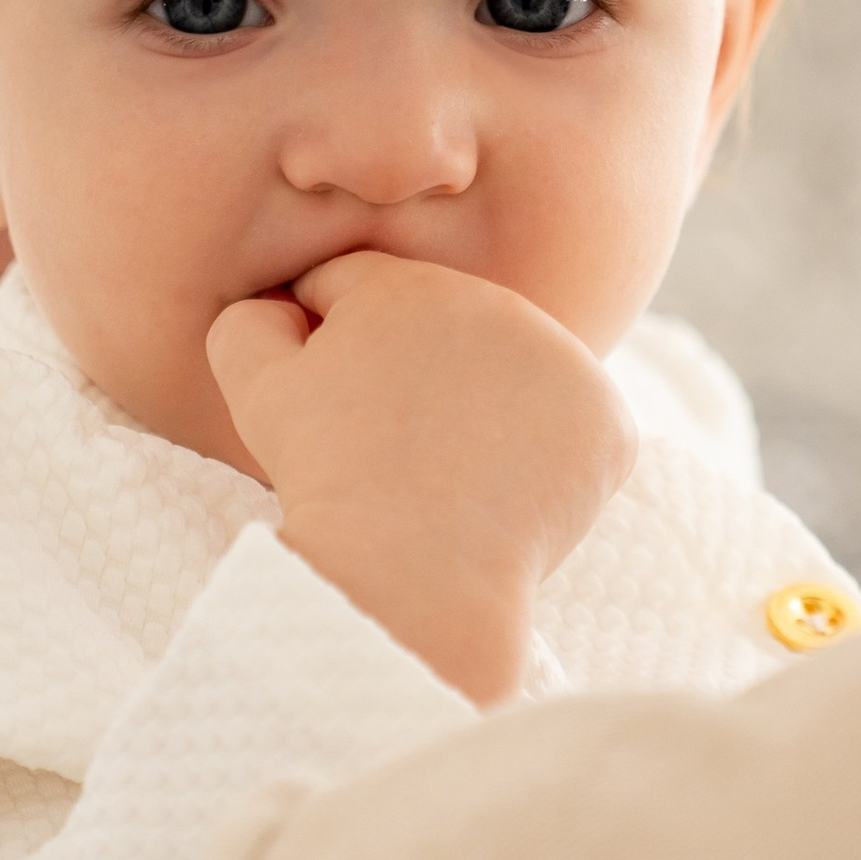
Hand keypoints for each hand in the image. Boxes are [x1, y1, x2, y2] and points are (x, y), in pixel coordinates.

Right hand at [206, 252, 636, 704]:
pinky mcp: (610, 426)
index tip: (330, 411)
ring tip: (445, 475)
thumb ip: (249, 322)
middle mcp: (500, 304)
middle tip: (389, 453)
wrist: (414, 574)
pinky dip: (544, 462)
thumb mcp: (256, 393)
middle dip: (413, 374)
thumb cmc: (327, 483)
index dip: (328, 347)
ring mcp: (567, 362)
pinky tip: (501, 495)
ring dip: (484, 409)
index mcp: (407, 285)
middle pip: (444, 331)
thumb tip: (284, 306)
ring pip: (512, 376)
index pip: (359, 290)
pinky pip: (571, 431)